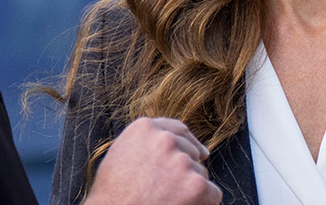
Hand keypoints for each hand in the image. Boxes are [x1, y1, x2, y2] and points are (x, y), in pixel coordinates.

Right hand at [82, 117, 222, 204]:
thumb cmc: (113, 193)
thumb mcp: (121, 154)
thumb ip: (146, 142)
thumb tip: (171, 142)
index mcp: (145, 128)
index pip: (178, 129)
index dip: (190, 143)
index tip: (201, 153)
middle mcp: (165, 140)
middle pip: (191, 152)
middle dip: (186, 170)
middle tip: (168, 190)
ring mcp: (182, 162)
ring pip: (199, 174)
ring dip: (190, 187)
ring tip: (166, 201)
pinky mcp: (197, 185)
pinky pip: (212, 193)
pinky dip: (203, 203)